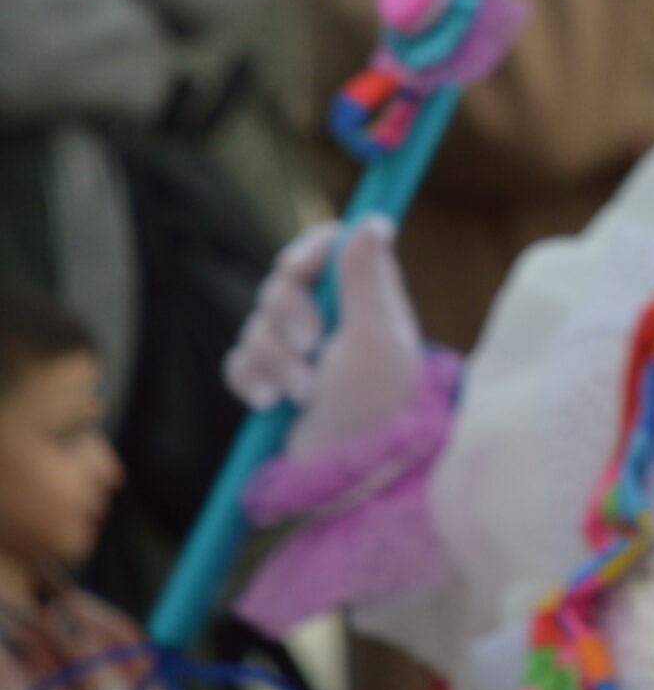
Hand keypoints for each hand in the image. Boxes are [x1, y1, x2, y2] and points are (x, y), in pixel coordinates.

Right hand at [222, 217, 425, 457]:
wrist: (351, 469)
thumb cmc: (377, 401)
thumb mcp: (376, 337)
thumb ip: (367, 278)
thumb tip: (373, 219)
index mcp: (366, 293)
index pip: (328, 244)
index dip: (307, 250)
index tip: (300, 268)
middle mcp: (333, 312)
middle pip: (283, 282)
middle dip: (289, 314)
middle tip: (312, 344)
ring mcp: (300, 345)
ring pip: (257, 323)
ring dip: (277, 359)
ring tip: (306, 393)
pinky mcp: (273, 376)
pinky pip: (239, 360)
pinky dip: (252, 379)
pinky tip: (273, 403)